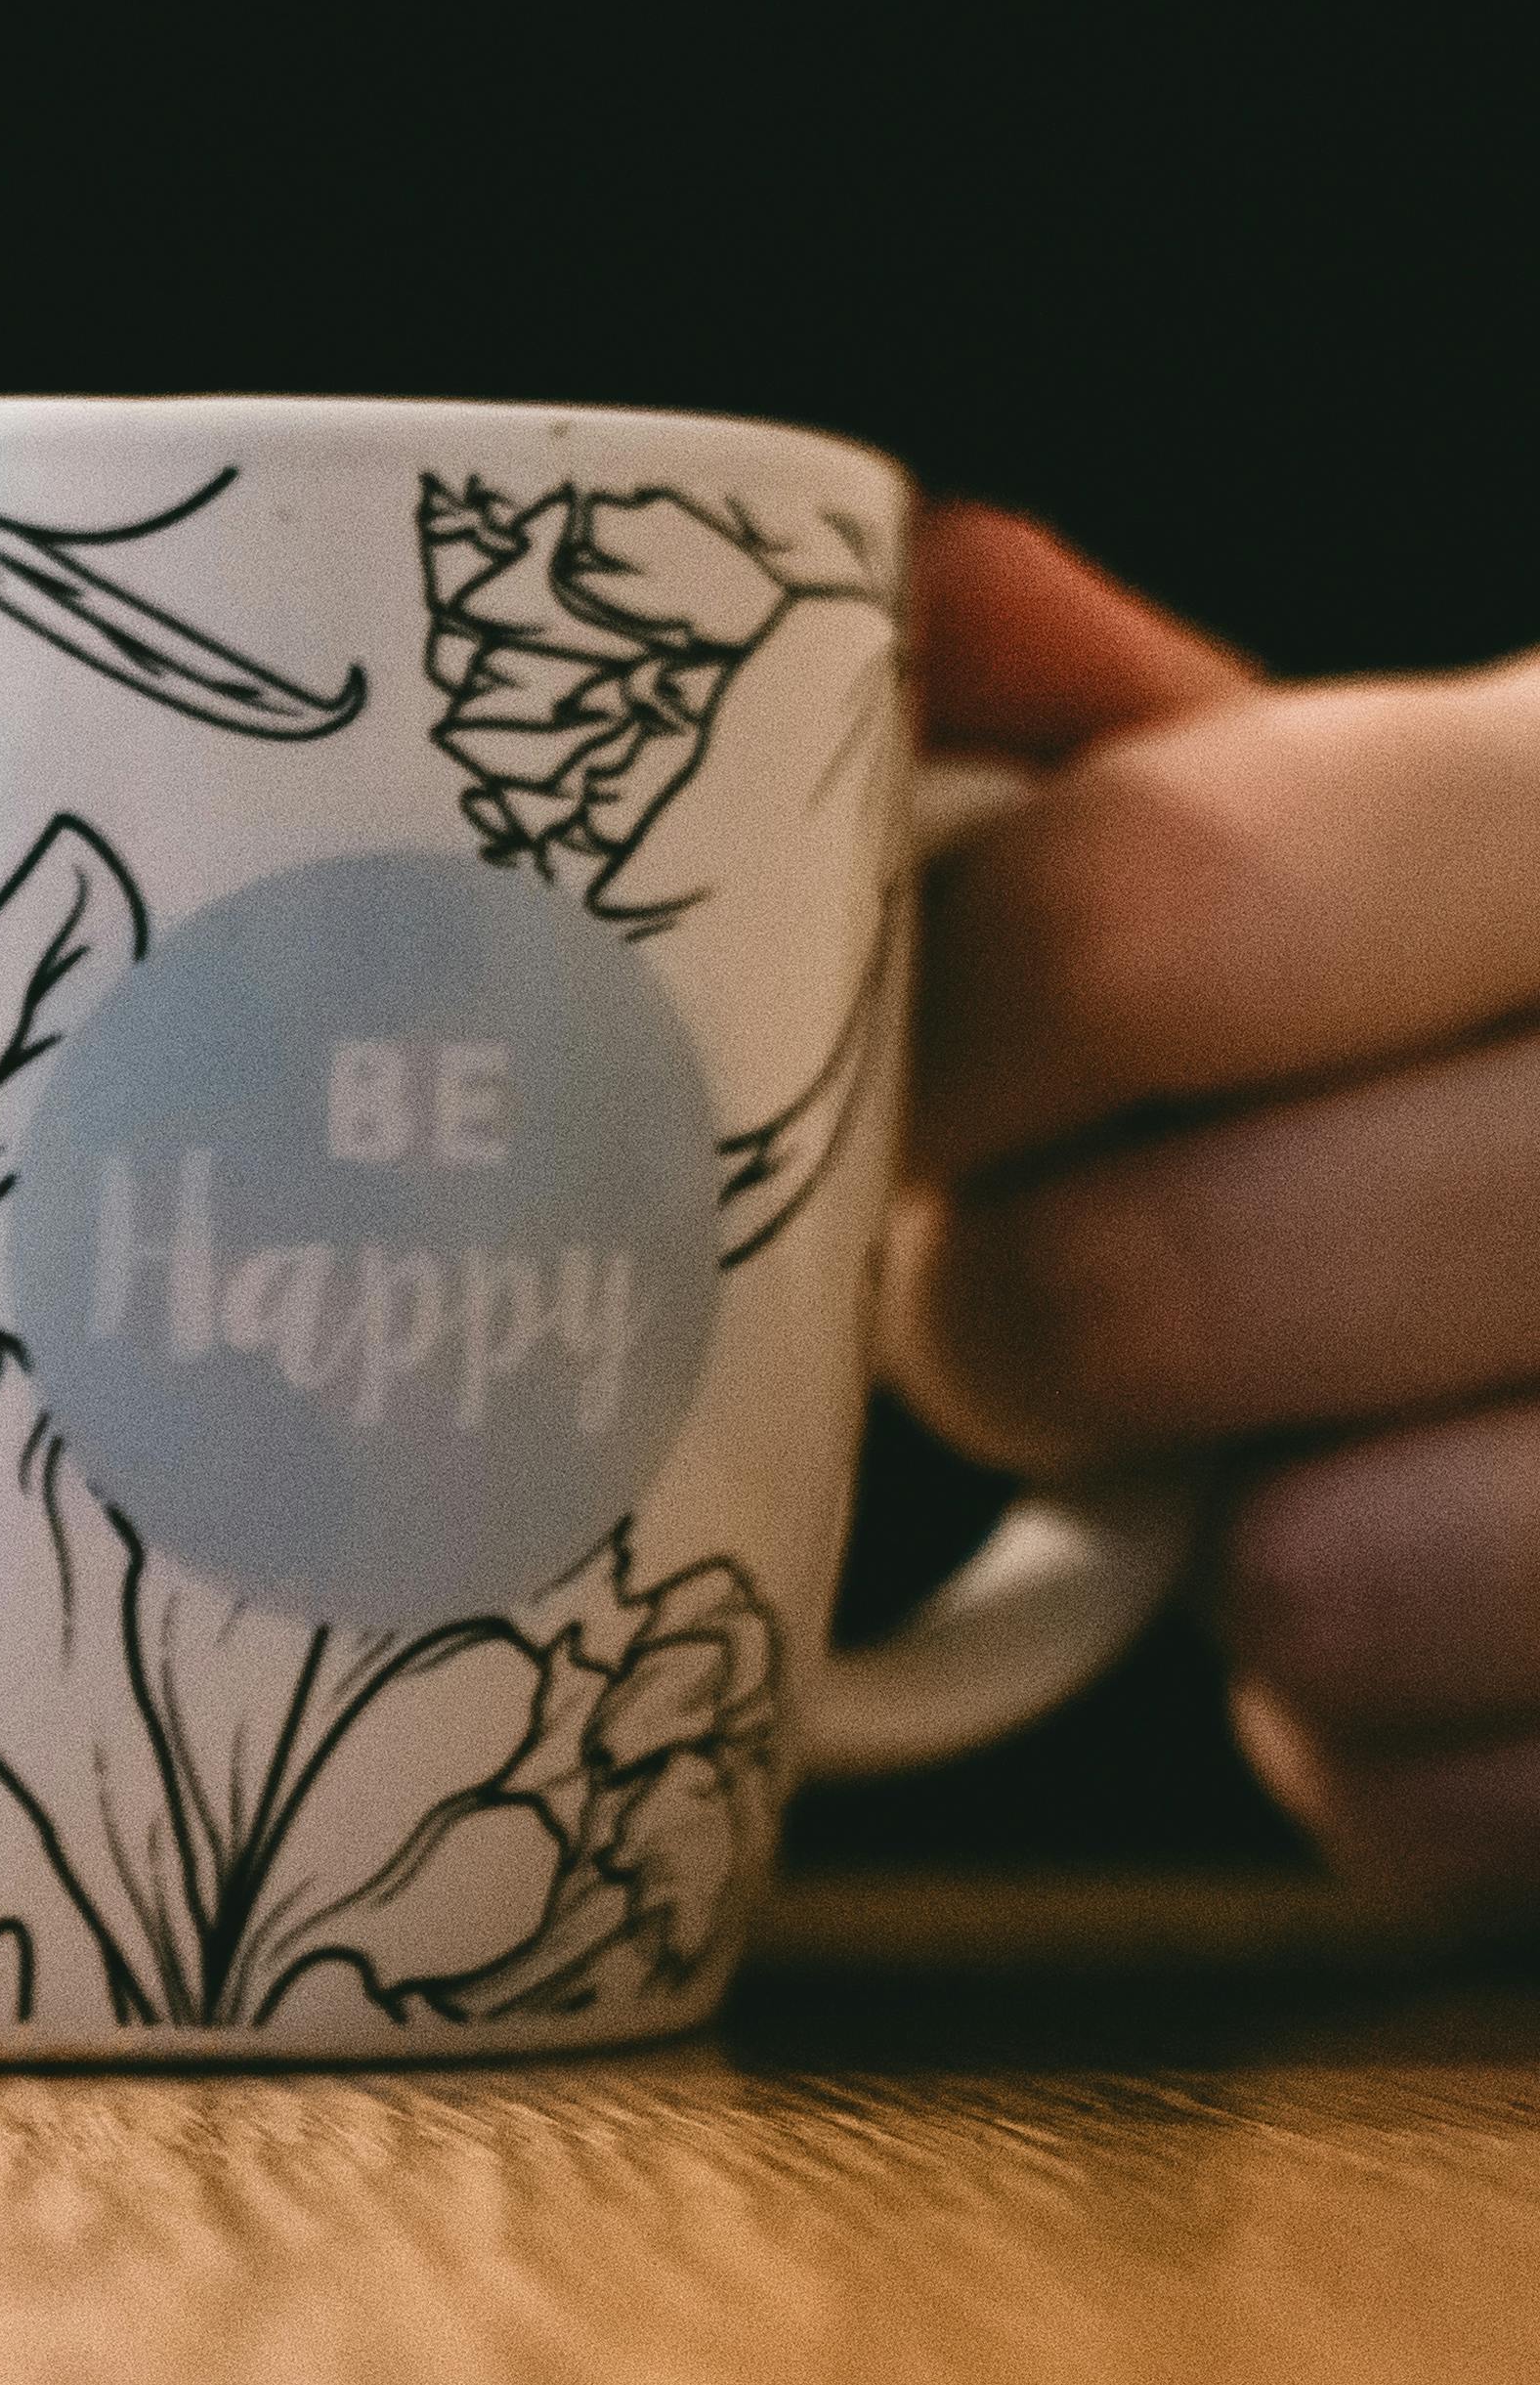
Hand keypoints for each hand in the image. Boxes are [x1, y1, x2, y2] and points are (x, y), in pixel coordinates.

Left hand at [887, 504, 1539, 1902]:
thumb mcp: (1472, 833)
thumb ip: (1193, 750)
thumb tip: (912, 587)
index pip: (1138, 915)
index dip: (944, 1040)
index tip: (913, 1093)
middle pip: (1136, 1293)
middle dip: (1020, 1330)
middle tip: (1060, 1306)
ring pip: (1305, 1589)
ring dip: (1231, 1555)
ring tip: (1299, 1452)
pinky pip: (1412, 1798)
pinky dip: (1380, 1743)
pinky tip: (1462, 1618)